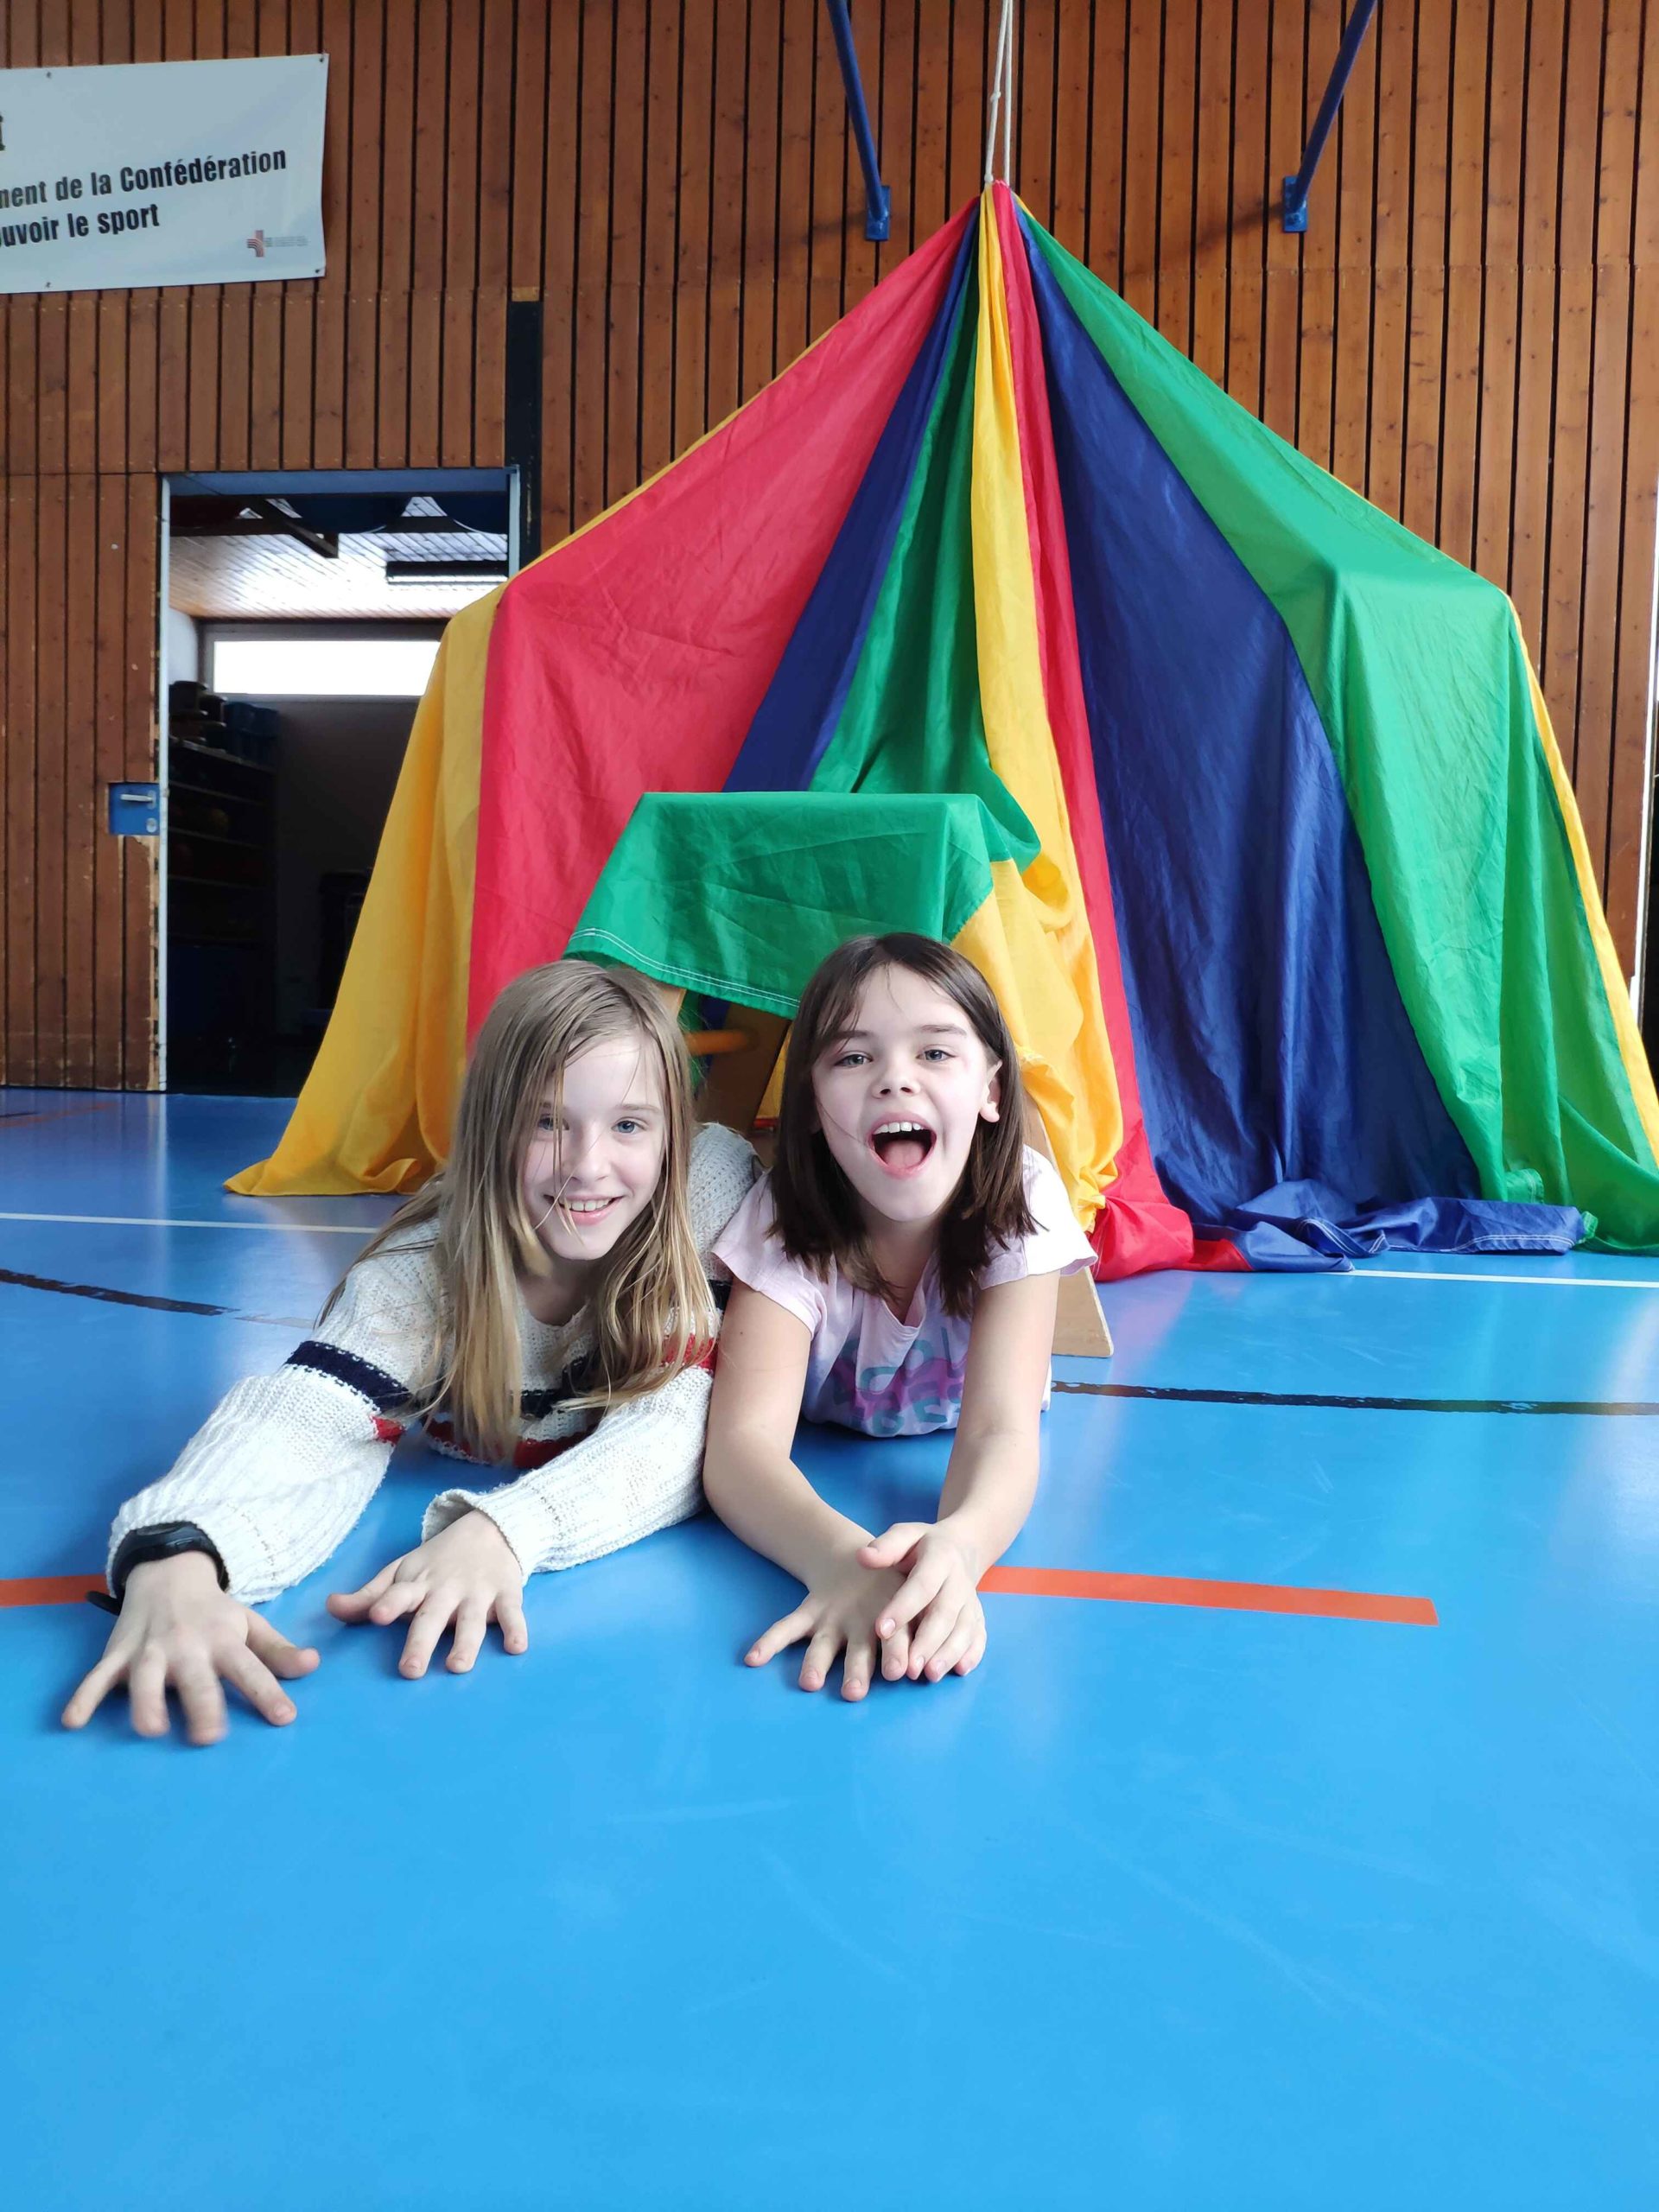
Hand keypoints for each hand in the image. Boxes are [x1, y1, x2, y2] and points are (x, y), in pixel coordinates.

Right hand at [61, 1551, 319, 1746]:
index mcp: (223, 1640)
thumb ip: (277, 1650)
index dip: (268, 1692)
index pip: (251, 1668)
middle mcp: (187, 1646)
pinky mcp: (118, 1654)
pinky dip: (83, 1697)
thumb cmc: (214, 1611)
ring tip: (151, 1730)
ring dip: (146, 1702)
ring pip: (144, 1678)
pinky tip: (73, 1723)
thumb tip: (313, 1665)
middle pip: (196, 1679)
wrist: (167, 1571)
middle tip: (209, 1736)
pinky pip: (96, 1677)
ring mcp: (148, 1650)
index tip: (284, 1717)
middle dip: (202, 1705)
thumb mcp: (250, 1623)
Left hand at [327, 1511, 526, 1677]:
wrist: (491, 1528)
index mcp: (418, 1584)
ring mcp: (478, 1592)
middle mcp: (447, 1589)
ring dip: (465, 1643)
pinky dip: (517, 1629)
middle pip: (432, 1618)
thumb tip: (330, 1607)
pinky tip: (517, 1647)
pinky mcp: (507, 1594)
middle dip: (420, 1642)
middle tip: (410, 1670)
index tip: (378, 1616)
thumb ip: (368, 1596)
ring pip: (471, 1621)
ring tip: (456, 1666)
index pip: (399, 1594)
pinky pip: (513, 1614)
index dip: (388, 1604)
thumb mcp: (401, 1572)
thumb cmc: (437, 1561)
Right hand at [743, 1536, 909, 1701]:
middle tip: (855, 1692)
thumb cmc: (897, 1589)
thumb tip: (953, 1663)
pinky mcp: (811, 1613)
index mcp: (893, 1617)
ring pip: (823, 1644)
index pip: (898, 1635)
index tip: (902, 1671)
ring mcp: (833, 1619)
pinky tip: (752, 1659)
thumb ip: (925, 1625)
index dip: (899, 1652)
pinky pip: (786, 1628)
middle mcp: (861, 1621)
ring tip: (810, 1683)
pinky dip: (769, 1642)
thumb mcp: (915, 1596)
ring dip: (817, 1663)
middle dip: (858, 1670)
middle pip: (861, 1649)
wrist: (859, 1558)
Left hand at [857, 1521, 986, 1682]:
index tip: (880, 1630)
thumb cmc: (922, 1545)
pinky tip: (960, 1671)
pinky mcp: (979, 1615)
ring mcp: (971, 1600)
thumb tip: (863, 1556)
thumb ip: (886, 1546)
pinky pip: (979, 1636)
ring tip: (929, 1675)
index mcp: (940, 1558)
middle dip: (927, 1642)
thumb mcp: (905, 1536)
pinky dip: (972, 1654)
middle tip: (908, 1668)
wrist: (961, 1546)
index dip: (902, 1608)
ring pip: (964, 1629)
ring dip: (949, 1653)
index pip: (921, 1585)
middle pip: (945, 1613)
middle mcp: (959, 1581)